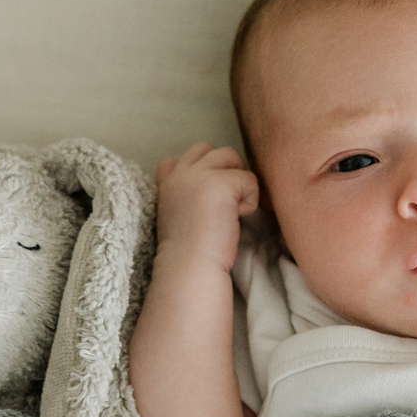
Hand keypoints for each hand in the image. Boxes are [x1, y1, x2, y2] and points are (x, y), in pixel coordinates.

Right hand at [154, 142, 259, 273]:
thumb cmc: (189, 250)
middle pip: (209, 149)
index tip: (206, 197)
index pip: (180, 157)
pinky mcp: (220, 183)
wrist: (190, 267)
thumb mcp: (178, 213)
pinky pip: (249, 179)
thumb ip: (187, 193)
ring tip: (231, 210)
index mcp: (167, 181)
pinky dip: (250, 201)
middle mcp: (179, 172)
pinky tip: (237, 218)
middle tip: (226, 201)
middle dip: (224, 169)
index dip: (200, 170)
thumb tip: (215, 186)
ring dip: (238, 181)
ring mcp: (198, 174)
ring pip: (231, 156)